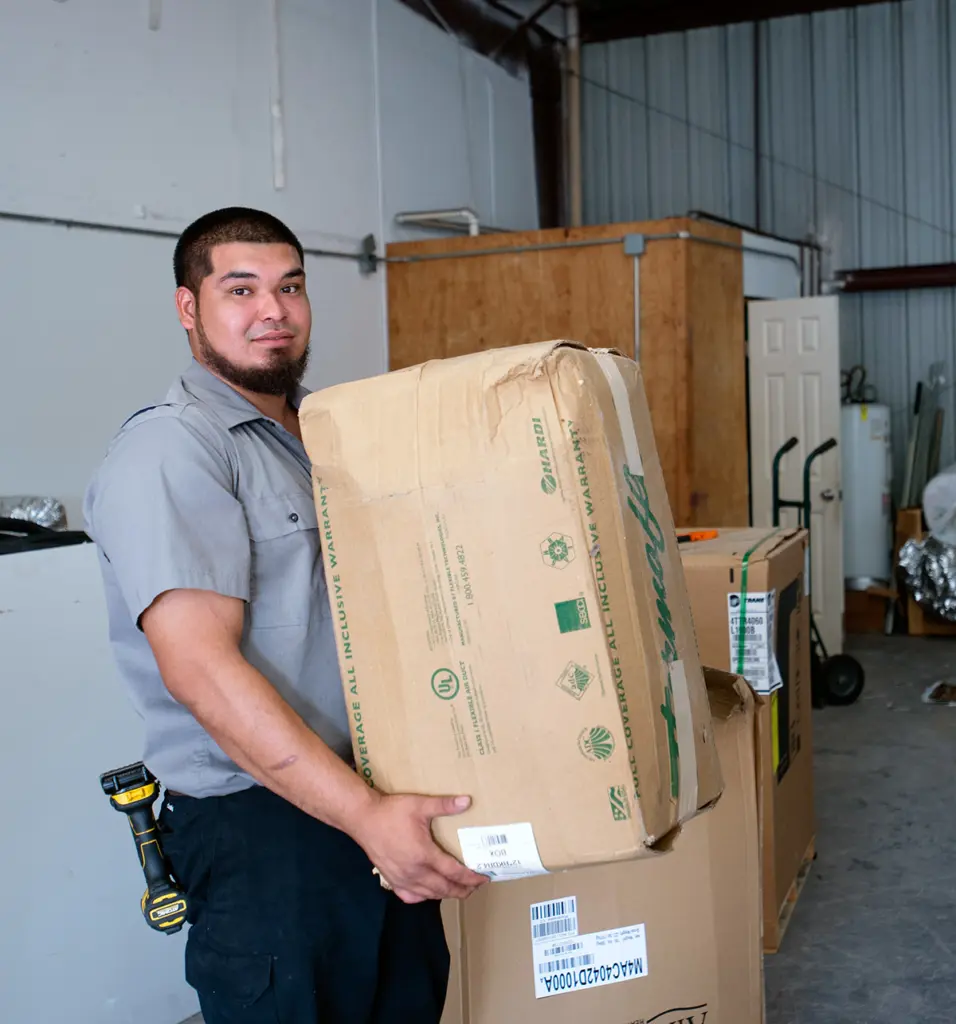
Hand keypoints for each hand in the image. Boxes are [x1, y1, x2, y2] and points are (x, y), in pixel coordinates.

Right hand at [352, 793, 488, 903]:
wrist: (362, 818)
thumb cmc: (391, 811)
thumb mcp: (420, 805)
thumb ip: (444, 805)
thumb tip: (467, 801)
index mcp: (424, 855)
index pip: (454, 873)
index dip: (471, 877)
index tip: (484, 877)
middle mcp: (414, 872)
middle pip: (445, 889)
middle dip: (463, 890)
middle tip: (476, 886)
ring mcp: (402, 878)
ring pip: (429, 895)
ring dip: (446, 894)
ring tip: (459, 889)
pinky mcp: (391, 879)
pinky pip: (411, 896)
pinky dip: (424, 896)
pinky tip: (429, 892)